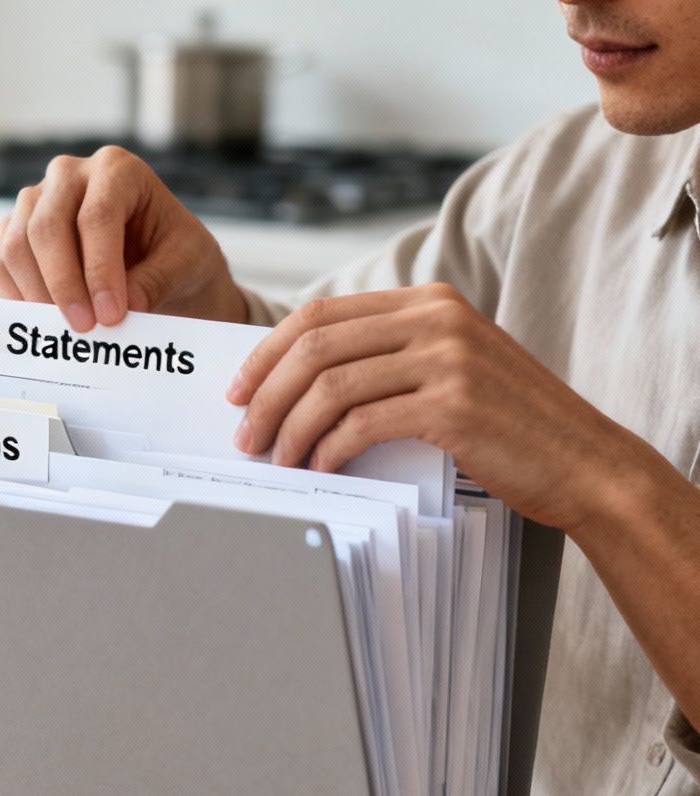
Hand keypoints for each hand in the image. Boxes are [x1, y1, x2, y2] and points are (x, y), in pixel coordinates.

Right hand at [0, 145, 247, 330]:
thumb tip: (125, 306)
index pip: (96, 216)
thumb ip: (158, 280)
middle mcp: (70, 174)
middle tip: (84, 328)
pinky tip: (44, 320)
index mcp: (118, 169)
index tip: (111, 316)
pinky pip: (0, 262)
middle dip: (63, 285)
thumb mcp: (187, 263)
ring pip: (17, 245)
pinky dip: (16, 296)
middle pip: (47, 227)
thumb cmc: (174, 254)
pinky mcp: (14, 228)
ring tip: (66, 329)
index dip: (99, 270)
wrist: (156, 260)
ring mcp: (36, 199)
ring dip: (36, 295)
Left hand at [227, 282, 658, 530]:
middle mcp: (436, 319)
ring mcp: (447, 358)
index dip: (267, 353)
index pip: (320, 314)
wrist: (583, 461)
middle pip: (314, 346)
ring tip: (275, 459)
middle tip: (245, 435)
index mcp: (428, 302)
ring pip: (329, 386)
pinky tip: (319, 467)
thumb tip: (297, 383)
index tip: (239, 390)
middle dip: (266, 394)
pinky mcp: (453, 405)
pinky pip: (361, 423)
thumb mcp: (447, 369)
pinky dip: (328, 449)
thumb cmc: (506, 426)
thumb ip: (387, 359)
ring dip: (289, 428)